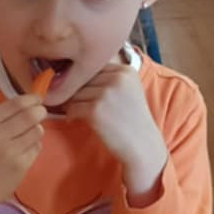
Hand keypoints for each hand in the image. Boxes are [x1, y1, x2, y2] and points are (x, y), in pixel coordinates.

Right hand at [0, 95, 47, 213]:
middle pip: (31, 114)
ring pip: (37, 130)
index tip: (38, 99)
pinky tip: (21, 156)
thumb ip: (2, 119)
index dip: (31, 99)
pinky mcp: (20, 165)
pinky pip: (36, 148)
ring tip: (26, 140)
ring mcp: (9, 150)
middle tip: (41, 114)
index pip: (15, 103)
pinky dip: (33, 149)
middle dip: (40, 112)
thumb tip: (32, 105)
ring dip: (36, 132)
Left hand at [60, 62, 167, 200]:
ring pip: (75, 92)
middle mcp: (118, 78)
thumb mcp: (127, 90)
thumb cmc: (130, 120)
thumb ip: (107, 79)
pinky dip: (71, 114)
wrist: (142, 145)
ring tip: (81, 113)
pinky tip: (78, 120)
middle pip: (83, 79)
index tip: (87, 95)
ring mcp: (106, 93)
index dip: (87, 81)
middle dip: (78, 92)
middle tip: (80, 106)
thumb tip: (72, 74)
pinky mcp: (96, 109)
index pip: (94, 68)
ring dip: (73, 103)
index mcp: (126, 70)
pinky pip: (72, 107)